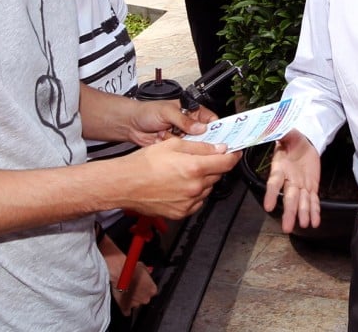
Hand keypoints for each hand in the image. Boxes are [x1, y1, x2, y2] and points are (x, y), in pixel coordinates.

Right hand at [99, 234, 157, 314]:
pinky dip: (125, 308)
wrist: (119, 273)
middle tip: (134, 287)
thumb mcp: (143, 267)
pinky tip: (124, 304)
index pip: (152, 291)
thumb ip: (147, 273)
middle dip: (140, 294)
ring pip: (136, 304)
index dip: (146, 288)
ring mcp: (136, 304)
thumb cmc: (131, 269)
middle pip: (145, 298)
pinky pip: (127, 311)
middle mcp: (146, 298)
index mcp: (152, 290)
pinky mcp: (125, 307)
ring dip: (132, 300)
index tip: (142, 285)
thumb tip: (148, 272)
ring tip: (126, 292)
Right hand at [121, 137, 239, 218]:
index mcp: (194, 168)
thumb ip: (200, 147)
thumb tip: (219, 148)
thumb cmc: (143, 164)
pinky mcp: (181, 212)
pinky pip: (197, 201)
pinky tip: (180, 185)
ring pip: (207, 188)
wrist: (123, 184)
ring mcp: (188, 202)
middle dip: (214, 166)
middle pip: (217, 175)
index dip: (233, 156)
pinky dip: (194, 193)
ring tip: (184, 172)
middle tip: (201, 159)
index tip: (234, 153)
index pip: (226, 163)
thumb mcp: (173, 145)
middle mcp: (194, 188)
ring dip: (203, 180)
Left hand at [126, 99, 209, 145]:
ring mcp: (182, 136)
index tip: (219, 136)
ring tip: (167, 132)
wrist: (131, 124)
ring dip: (181, 141)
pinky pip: (181, 151)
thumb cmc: (147, 111)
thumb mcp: (167, 112)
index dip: (217, 128)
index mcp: (192, 111)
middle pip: (205, 135)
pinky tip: (162, 138)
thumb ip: (184, 120)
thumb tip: (200, 128)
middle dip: (198, 138)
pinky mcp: (174, 147)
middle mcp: (189, 124)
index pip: (211, 120)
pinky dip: (172, 147)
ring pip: (192, 145)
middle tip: (191, 137)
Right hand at [264, 129, 321, 232]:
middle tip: (286, 227)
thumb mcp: (287, 133)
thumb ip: (282, 133)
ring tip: (304, 225)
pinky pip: (313, 200)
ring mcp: (300, 185)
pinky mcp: (311, 186)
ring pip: (302, 202)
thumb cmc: (292, 139)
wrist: (304, 142)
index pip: (274, 182)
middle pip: (289, 197)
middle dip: (289, 212)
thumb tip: (274, 128)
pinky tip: (315, 222)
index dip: (271, 194)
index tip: (268, 206)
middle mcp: (289, 179)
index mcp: (280, 167)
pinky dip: (315, 211)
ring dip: (303, 214)